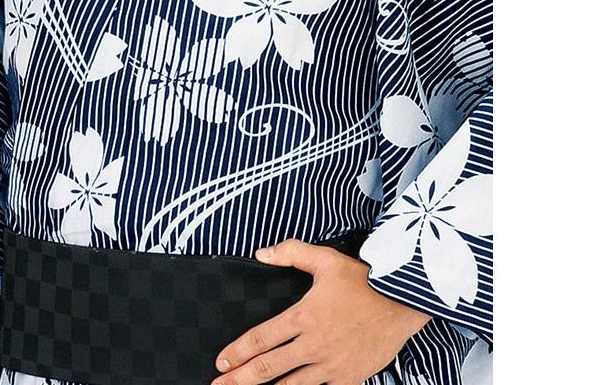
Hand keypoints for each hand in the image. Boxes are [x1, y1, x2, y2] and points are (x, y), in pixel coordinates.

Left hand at [211, 238, 430, 384]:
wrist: (403, 302)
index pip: (261, 339)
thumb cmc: (362, 279)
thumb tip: (261, 253)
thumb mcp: (324, 259)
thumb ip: (290, 253)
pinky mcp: (350, 378)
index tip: (221, 361)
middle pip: (268, 369)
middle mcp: (314, 345)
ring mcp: (332, 366)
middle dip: (239, 379)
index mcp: (303, 316)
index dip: (238, 352)